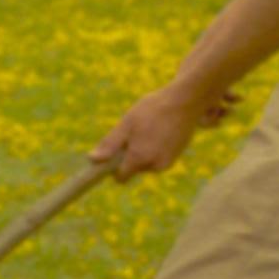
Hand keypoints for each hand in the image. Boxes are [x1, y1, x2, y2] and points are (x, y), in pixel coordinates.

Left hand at [93, 85, 222, 180]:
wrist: (185, 101)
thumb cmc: (152, 110)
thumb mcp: (126, 124)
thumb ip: (110, 145)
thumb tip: (92, 160)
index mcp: (140, 158)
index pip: (120, 177)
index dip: (112, 168)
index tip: (110, 156)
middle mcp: (155, 165)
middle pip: (133, 169)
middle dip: (129, 155)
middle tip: (133, 132)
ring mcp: (167, 162)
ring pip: (145, 163)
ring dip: (142, 150)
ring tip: (148, 129)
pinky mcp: (175, 157)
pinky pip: (156, 158)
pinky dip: (154, 148)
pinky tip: (158, 131)